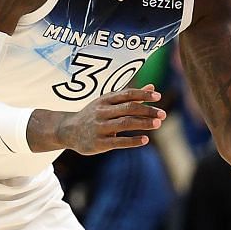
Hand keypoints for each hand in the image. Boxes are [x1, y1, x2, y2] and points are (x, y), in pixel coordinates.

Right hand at [43, 86, 164, 153]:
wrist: (67, 130)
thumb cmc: (93, 115)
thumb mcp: (108, 103)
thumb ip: (131, 96)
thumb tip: (153, 86)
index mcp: (105, 100)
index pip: (127, 94)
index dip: (143, 94)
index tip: (158, 96)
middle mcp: (102, 112)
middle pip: (128, 108)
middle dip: (147, 110)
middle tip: (163, 114)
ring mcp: (99, 127)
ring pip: (124, 123)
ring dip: (143, 123)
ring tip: (158, 124)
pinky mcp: (98, 143)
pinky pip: (118, 141)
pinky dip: (132, 140)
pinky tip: (145, 140)